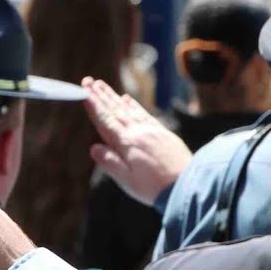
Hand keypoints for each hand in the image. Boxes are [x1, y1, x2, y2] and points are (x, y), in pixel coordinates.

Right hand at [82, 77, 191, 205]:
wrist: (187, 185)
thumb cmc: (154, 188)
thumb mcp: (127, 180)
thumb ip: (110, 163)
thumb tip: (94, 148)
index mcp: (127, 143)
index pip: (106, 120)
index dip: (93, 106)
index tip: (83, 91)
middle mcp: (138, 132)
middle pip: (115, 110)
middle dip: (100, 95)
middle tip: (88, 81)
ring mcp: (151, 130)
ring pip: (128, 109)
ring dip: (113, 96)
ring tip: (102, 85)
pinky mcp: (162, 133)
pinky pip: (144, 114)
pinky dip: (133, 105)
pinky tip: (127, 99)